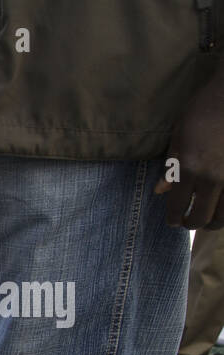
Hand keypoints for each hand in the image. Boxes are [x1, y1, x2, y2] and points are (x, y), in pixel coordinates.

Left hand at [154, 68, 223, 228]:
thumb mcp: (179, 136)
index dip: (174, 218)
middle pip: (201, 216)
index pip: (178, 206)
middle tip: (190, 221)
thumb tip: (160, 191)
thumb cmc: (203, 110)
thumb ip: (171, 167)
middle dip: (192, 223)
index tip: (173, 221)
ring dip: (215, 221)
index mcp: (189, 168)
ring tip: (209, 219)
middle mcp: (212, 177)